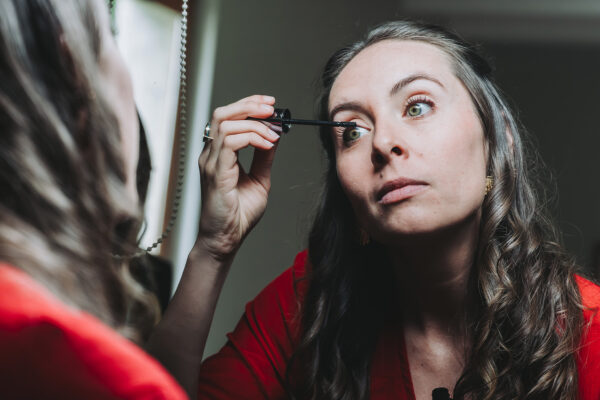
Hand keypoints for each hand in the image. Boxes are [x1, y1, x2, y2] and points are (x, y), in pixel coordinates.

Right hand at [197, 95, 279, 260]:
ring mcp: (210, 162)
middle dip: (250, 105)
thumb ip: (264, 156)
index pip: (229, 117)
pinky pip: (229, 143)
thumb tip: (275, 134)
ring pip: (226, 124)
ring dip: (255, 124)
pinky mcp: (215, 172)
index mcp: (219, 153)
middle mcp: (211, 154)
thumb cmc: (238, 214)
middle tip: (272, 108)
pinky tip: (267, 144)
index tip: (271, 105)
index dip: (250, 105)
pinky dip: (252, 138)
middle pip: (223, 113)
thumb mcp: (260, 179)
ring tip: (273, 134)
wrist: (226, 239)